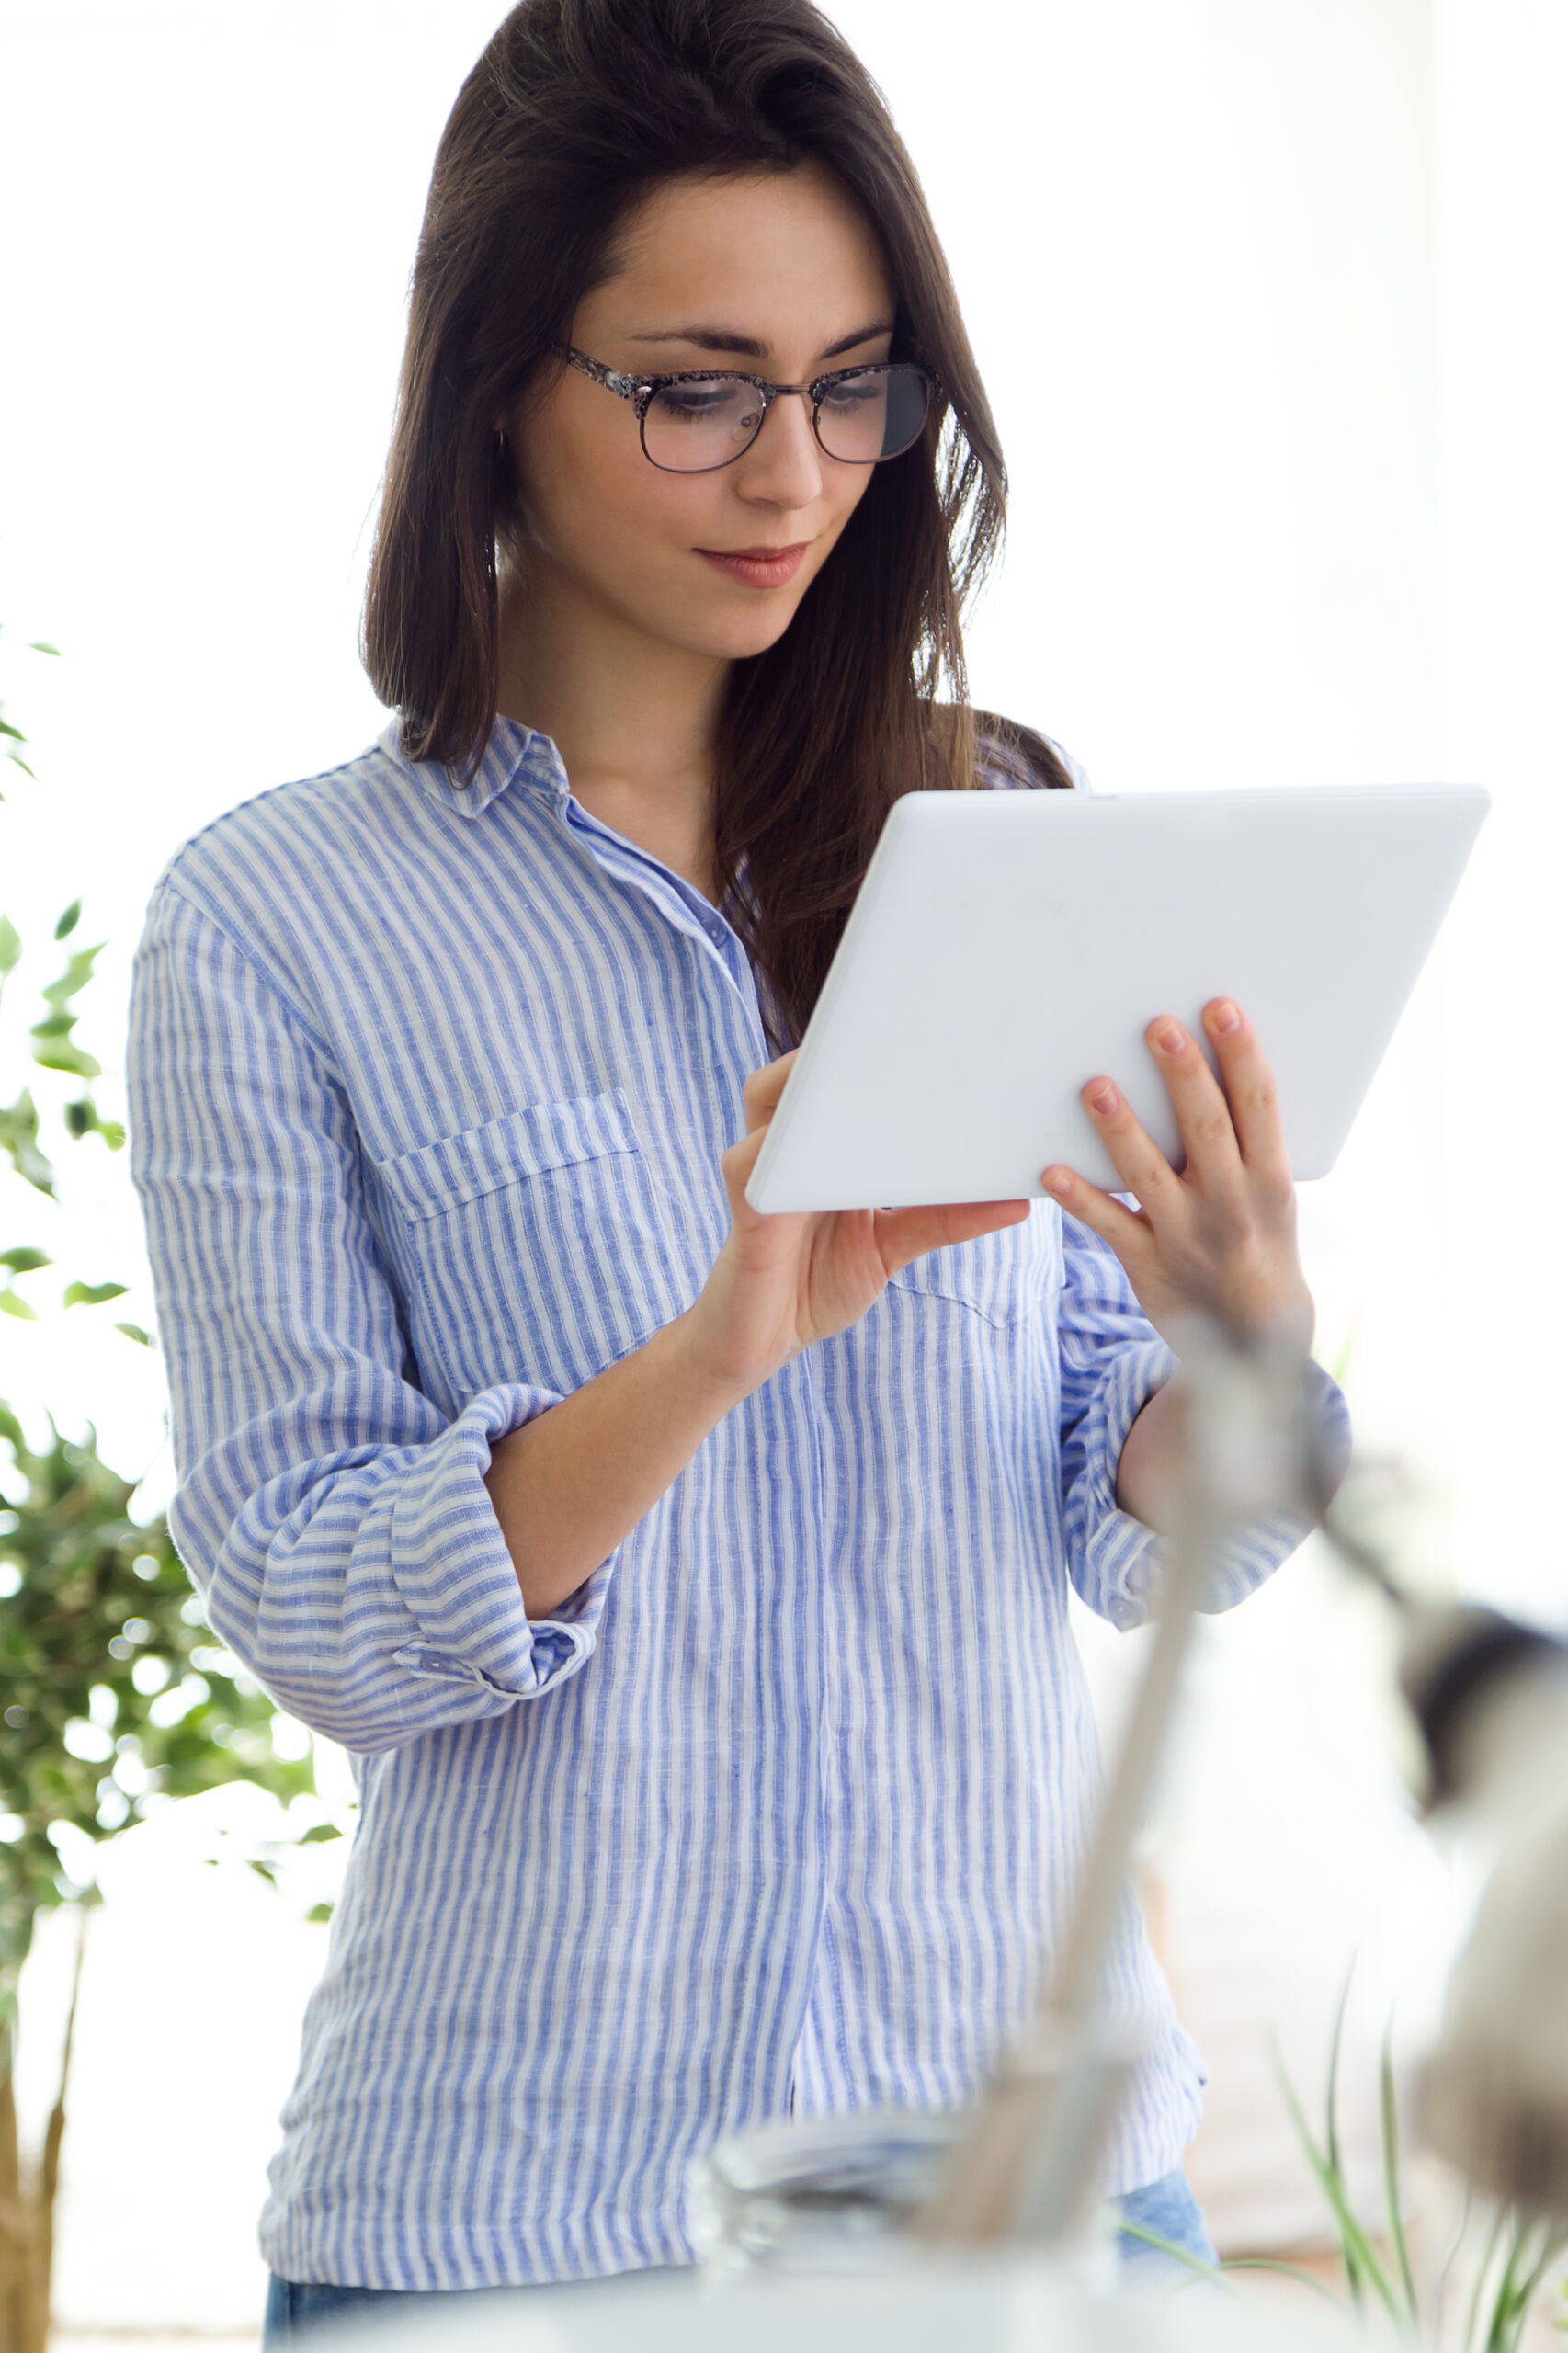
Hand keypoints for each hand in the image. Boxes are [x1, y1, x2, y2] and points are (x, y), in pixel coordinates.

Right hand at [689, 1049, 1031, 1396]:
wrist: (759, 1346)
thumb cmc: (816, 1285)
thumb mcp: (893, 1248)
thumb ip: (944, 1220)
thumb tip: (1018, 1202)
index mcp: (825, 1147)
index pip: (845, 1081)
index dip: (878, 1049)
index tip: (936, 1027)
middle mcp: (789, 1146)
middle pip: (804, 1071)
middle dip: (841, 1042)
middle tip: (899, 1026)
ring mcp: (761, 1173)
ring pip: (767, 1098)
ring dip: (802, 1078)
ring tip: (843, 1064)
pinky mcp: (744, 1212)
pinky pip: (749, 1169)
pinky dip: (770, 1151)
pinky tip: (799, 1150)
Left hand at [1041, 998, 1314, 1352]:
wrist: (1253, 1339)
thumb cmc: (1258, 1239)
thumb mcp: (1270, 1192)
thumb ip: (1244, 1139)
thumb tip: (1215, 1061)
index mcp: (1269, 1179)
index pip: (1259, 1105)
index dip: (1241, 1054)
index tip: (1221, 1008)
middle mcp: (1231, 1205)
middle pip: (1205, 1128)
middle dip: (1183, 1074)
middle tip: (1157, 1025)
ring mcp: (1186, 1235)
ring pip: (1148, 1174)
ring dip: (1120, 1128)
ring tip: (1094, 1085)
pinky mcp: (1147, 1263)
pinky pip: (1108, 1224)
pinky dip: (1078, 1198)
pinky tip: (1050, 1171)